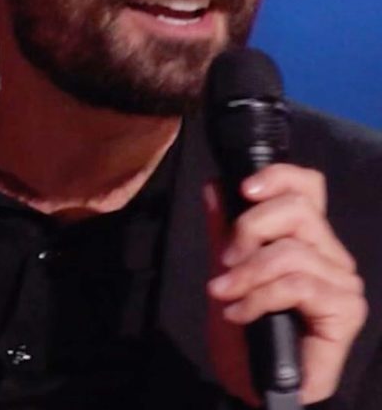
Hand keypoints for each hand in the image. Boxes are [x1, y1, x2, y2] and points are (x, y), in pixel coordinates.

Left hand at [205, 164, 366, 405]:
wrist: (255, 382)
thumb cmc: (245, 327)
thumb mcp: (225, 269)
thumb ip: (222, 229)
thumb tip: (213, 186)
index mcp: (307, 236)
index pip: (308, 186)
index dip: (278, 177)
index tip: (243, 189)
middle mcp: (331, 254)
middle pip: (299, 210)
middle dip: (251, 228)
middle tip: (226, 259)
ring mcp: (342, 283)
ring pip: (292, 252)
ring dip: (247, 274)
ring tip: (223, 294)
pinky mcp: (345, 312)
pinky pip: (297, 286)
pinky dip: (259, 297)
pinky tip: (240, 313)